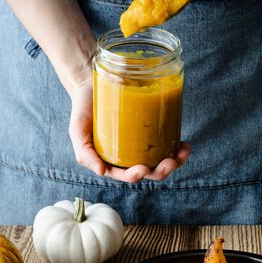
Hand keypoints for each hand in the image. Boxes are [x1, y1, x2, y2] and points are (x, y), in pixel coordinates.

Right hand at [68, 80, 190, 182]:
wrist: (92, 86)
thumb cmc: (83, 111)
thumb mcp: (77, 132)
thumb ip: (84, 153)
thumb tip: (101, 172)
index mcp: (113, 163)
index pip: (126, 175)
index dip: (136, 176)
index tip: (143, 168)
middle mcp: (129, 158)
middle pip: (149, 172)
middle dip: (162, 171)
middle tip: (171, 162)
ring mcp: (142, 146)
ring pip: (161, 161)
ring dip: (175, 161)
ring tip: (183, 152)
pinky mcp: (151, 132)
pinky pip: (166, 144)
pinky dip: (177, 147)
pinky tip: (184, 143)